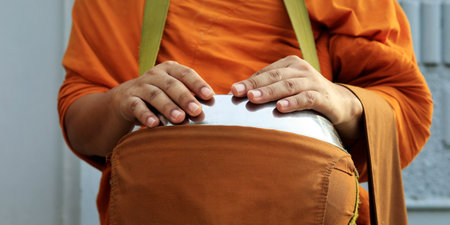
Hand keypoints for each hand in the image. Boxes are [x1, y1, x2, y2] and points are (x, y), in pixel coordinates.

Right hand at [110, 61, 213, 126]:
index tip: (209, 95)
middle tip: (196, 111)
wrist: (125, 100)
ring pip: (155, 95)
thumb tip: (204, 112)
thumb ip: (189, 99)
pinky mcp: (128, 100)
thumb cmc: (159, 97)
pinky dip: (146, 115)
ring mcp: (140, 86)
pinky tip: (154, 124)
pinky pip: (137, 107)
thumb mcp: (173, 93)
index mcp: (170, 69)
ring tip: (179, 119)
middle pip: (172, 85)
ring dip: (168, 107)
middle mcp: (154, 75)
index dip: (198, 84)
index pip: (186, 74)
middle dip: (185, 98)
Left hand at [231, 55, 362, 141]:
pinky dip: (293, 102)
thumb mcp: (287, 87)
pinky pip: (306, 98)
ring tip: (253, 98)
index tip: (233, 91)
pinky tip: (280, 107)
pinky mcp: (322, 97)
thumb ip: (267, 88)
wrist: (339, 103)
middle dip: (254, 85)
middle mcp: (301, 69)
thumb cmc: (305, 94)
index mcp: (289, 64)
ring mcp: (312, 81)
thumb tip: (237, 95)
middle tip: (238, 92)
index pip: (265, 72)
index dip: (249, 82)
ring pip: (288, 86)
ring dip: (269, 92)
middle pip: (274, 77)